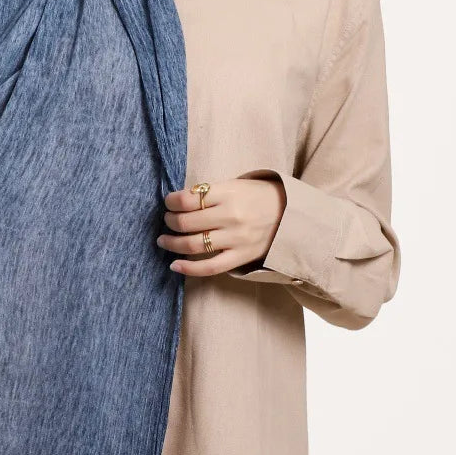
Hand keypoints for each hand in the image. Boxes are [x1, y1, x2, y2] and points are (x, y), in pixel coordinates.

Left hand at [156, 175, 286, 276]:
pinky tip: (175, 265)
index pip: (188, 199)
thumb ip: (209, 192)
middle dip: (170, 221)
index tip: (168, 202)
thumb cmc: (258, 196)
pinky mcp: (241, 257)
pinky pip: (210, 267)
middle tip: (166, 220)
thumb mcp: (235, 185)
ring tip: (164, 240)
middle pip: (186, 223)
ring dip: (172, 243)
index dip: (171, 201)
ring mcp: (236, 239)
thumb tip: (178, 202)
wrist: (291, 215)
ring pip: (193, 245)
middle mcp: (231, 216)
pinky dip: (189, 268)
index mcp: (228, 194)